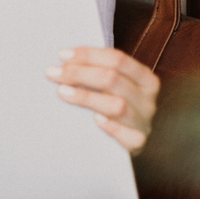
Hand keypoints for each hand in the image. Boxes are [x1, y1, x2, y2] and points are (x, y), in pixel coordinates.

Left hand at [45, 47, 159, 153]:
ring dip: (86, 97)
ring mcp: (144, 121)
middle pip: (113, 79)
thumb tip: (63, 62)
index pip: (117, 60)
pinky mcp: (138, 143)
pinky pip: (128, 135)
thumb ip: (97, 74)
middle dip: (79, 73)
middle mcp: (147, 99)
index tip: (61, 55)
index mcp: (144, 79)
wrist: (144, 143)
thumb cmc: (119, 108)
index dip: (88, 55)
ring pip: (117, 105)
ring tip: (62, 92)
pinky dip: (112, 127)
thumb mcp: (115, 89)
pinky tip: (95, 120)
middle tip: (52, 73)